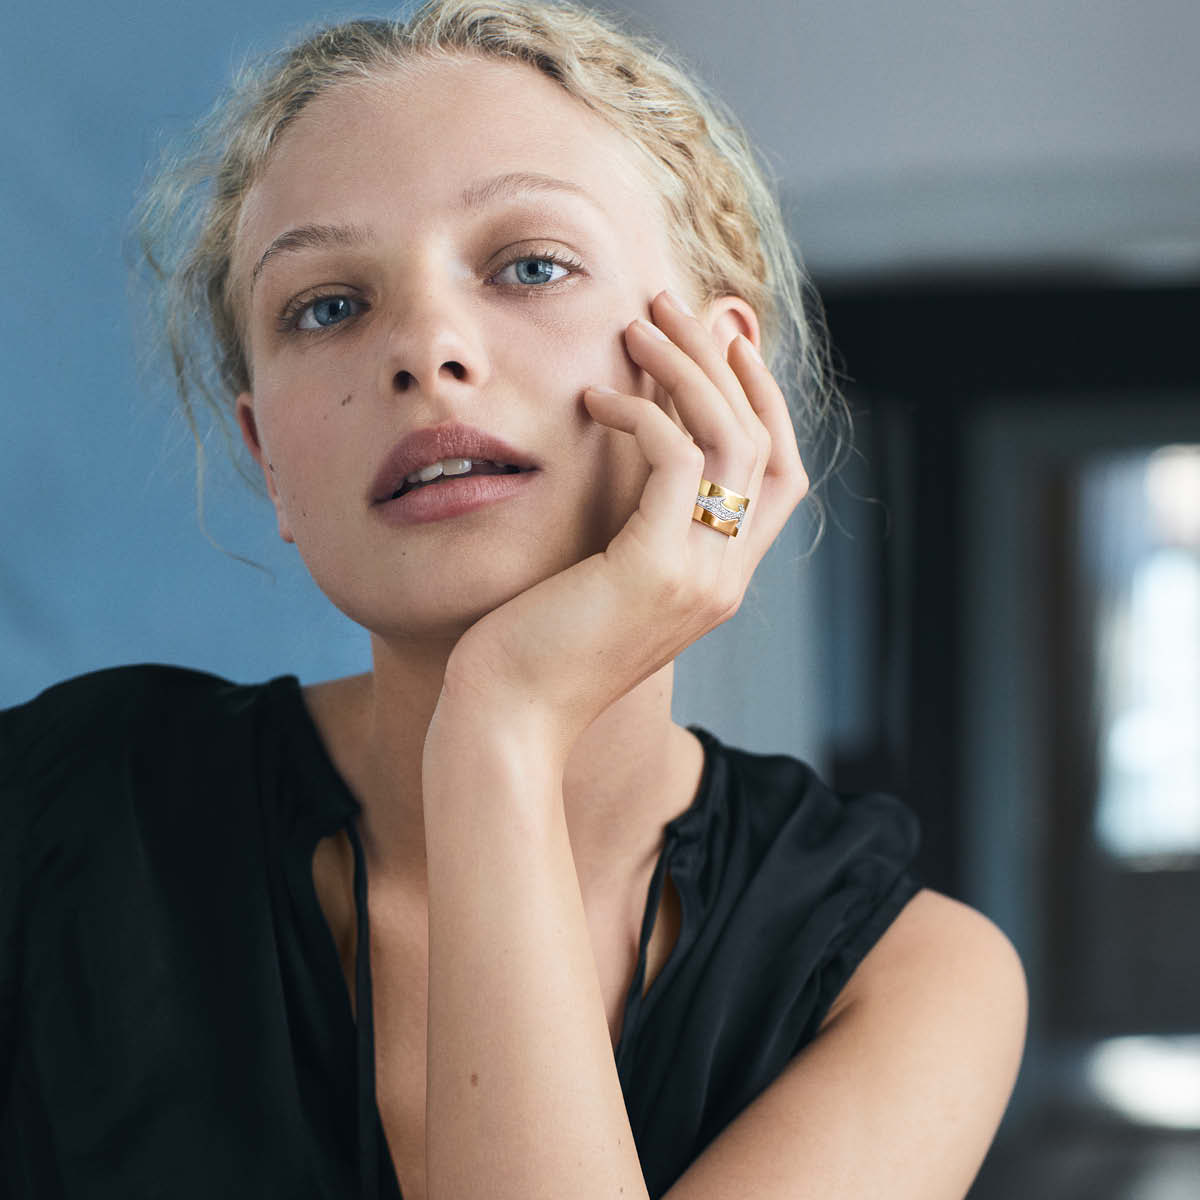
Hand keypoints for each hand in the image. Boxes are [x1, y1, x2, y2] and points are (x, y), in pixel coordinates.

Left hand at [434, 288, 809, 766]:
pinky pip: (674, 460)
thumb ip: (635, 519)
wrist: (508, 719)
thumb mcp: (602, 572)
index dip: (763, 398)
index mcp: (719, 576)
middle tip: (671, 304)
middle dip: (723, 361)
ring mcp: (700, 577)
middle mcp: (725, 577)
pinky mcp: (655, 569)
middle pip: (761, 440)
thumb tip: (635, 443)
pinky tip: (595, 397)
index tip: (723, 340)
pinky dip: (642, 413)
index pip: (780, 471)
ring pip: (730, 439)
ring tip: (637, 322)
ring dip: (687, 368)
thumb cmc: (536, 644)